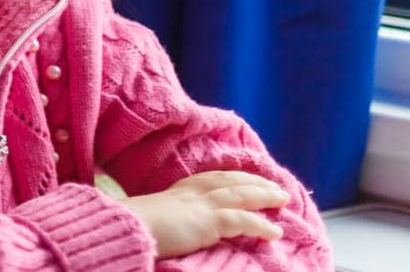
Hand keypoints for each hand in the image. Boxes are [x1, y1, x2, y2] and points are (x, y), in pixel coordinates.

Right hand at [117, 170, 288, 258]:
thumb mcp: (154, 215)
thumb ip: (170, 215)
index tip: (249, 178)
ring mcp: (200, 204)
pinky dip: (261, 224)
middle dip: (255, 182)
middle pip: (230, 181)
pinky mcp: (207, 221)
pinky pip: (242, 220)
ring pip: (241, 195)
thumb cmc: (133, 225)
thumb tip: (176, 224)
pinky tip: (275, 232)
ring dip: (264, 195)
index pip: (212, 178)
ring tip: (283, 199)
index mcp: (178, 189)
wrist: (126, 228)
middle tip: (276, 186)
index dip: (234, 177)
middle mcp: (192, 191)